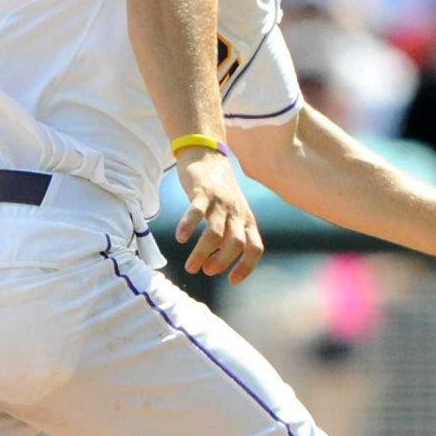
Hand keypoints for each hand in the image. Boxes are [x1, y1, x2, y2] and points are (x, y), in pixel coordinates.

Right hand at [174, 148, 263, 283]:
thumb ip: (230, 233)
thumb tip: (218, 262)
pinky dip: (187, 228)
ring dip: (202, 254)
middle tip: (205, 271)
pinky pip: (196, 213)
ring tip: (191, 267)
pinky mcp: (201, 192)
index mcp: (246, 219)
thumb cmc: (219, 190)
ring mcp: (220, 202)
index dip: (246, 267)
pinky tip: (180, 238)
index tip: (231, 281)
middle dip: (221, 263)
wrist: (207, 154)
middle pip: (235, 244)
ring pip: (215, 234)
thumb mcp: (233, 212)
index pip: (255, 248)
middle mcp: (236, 212)